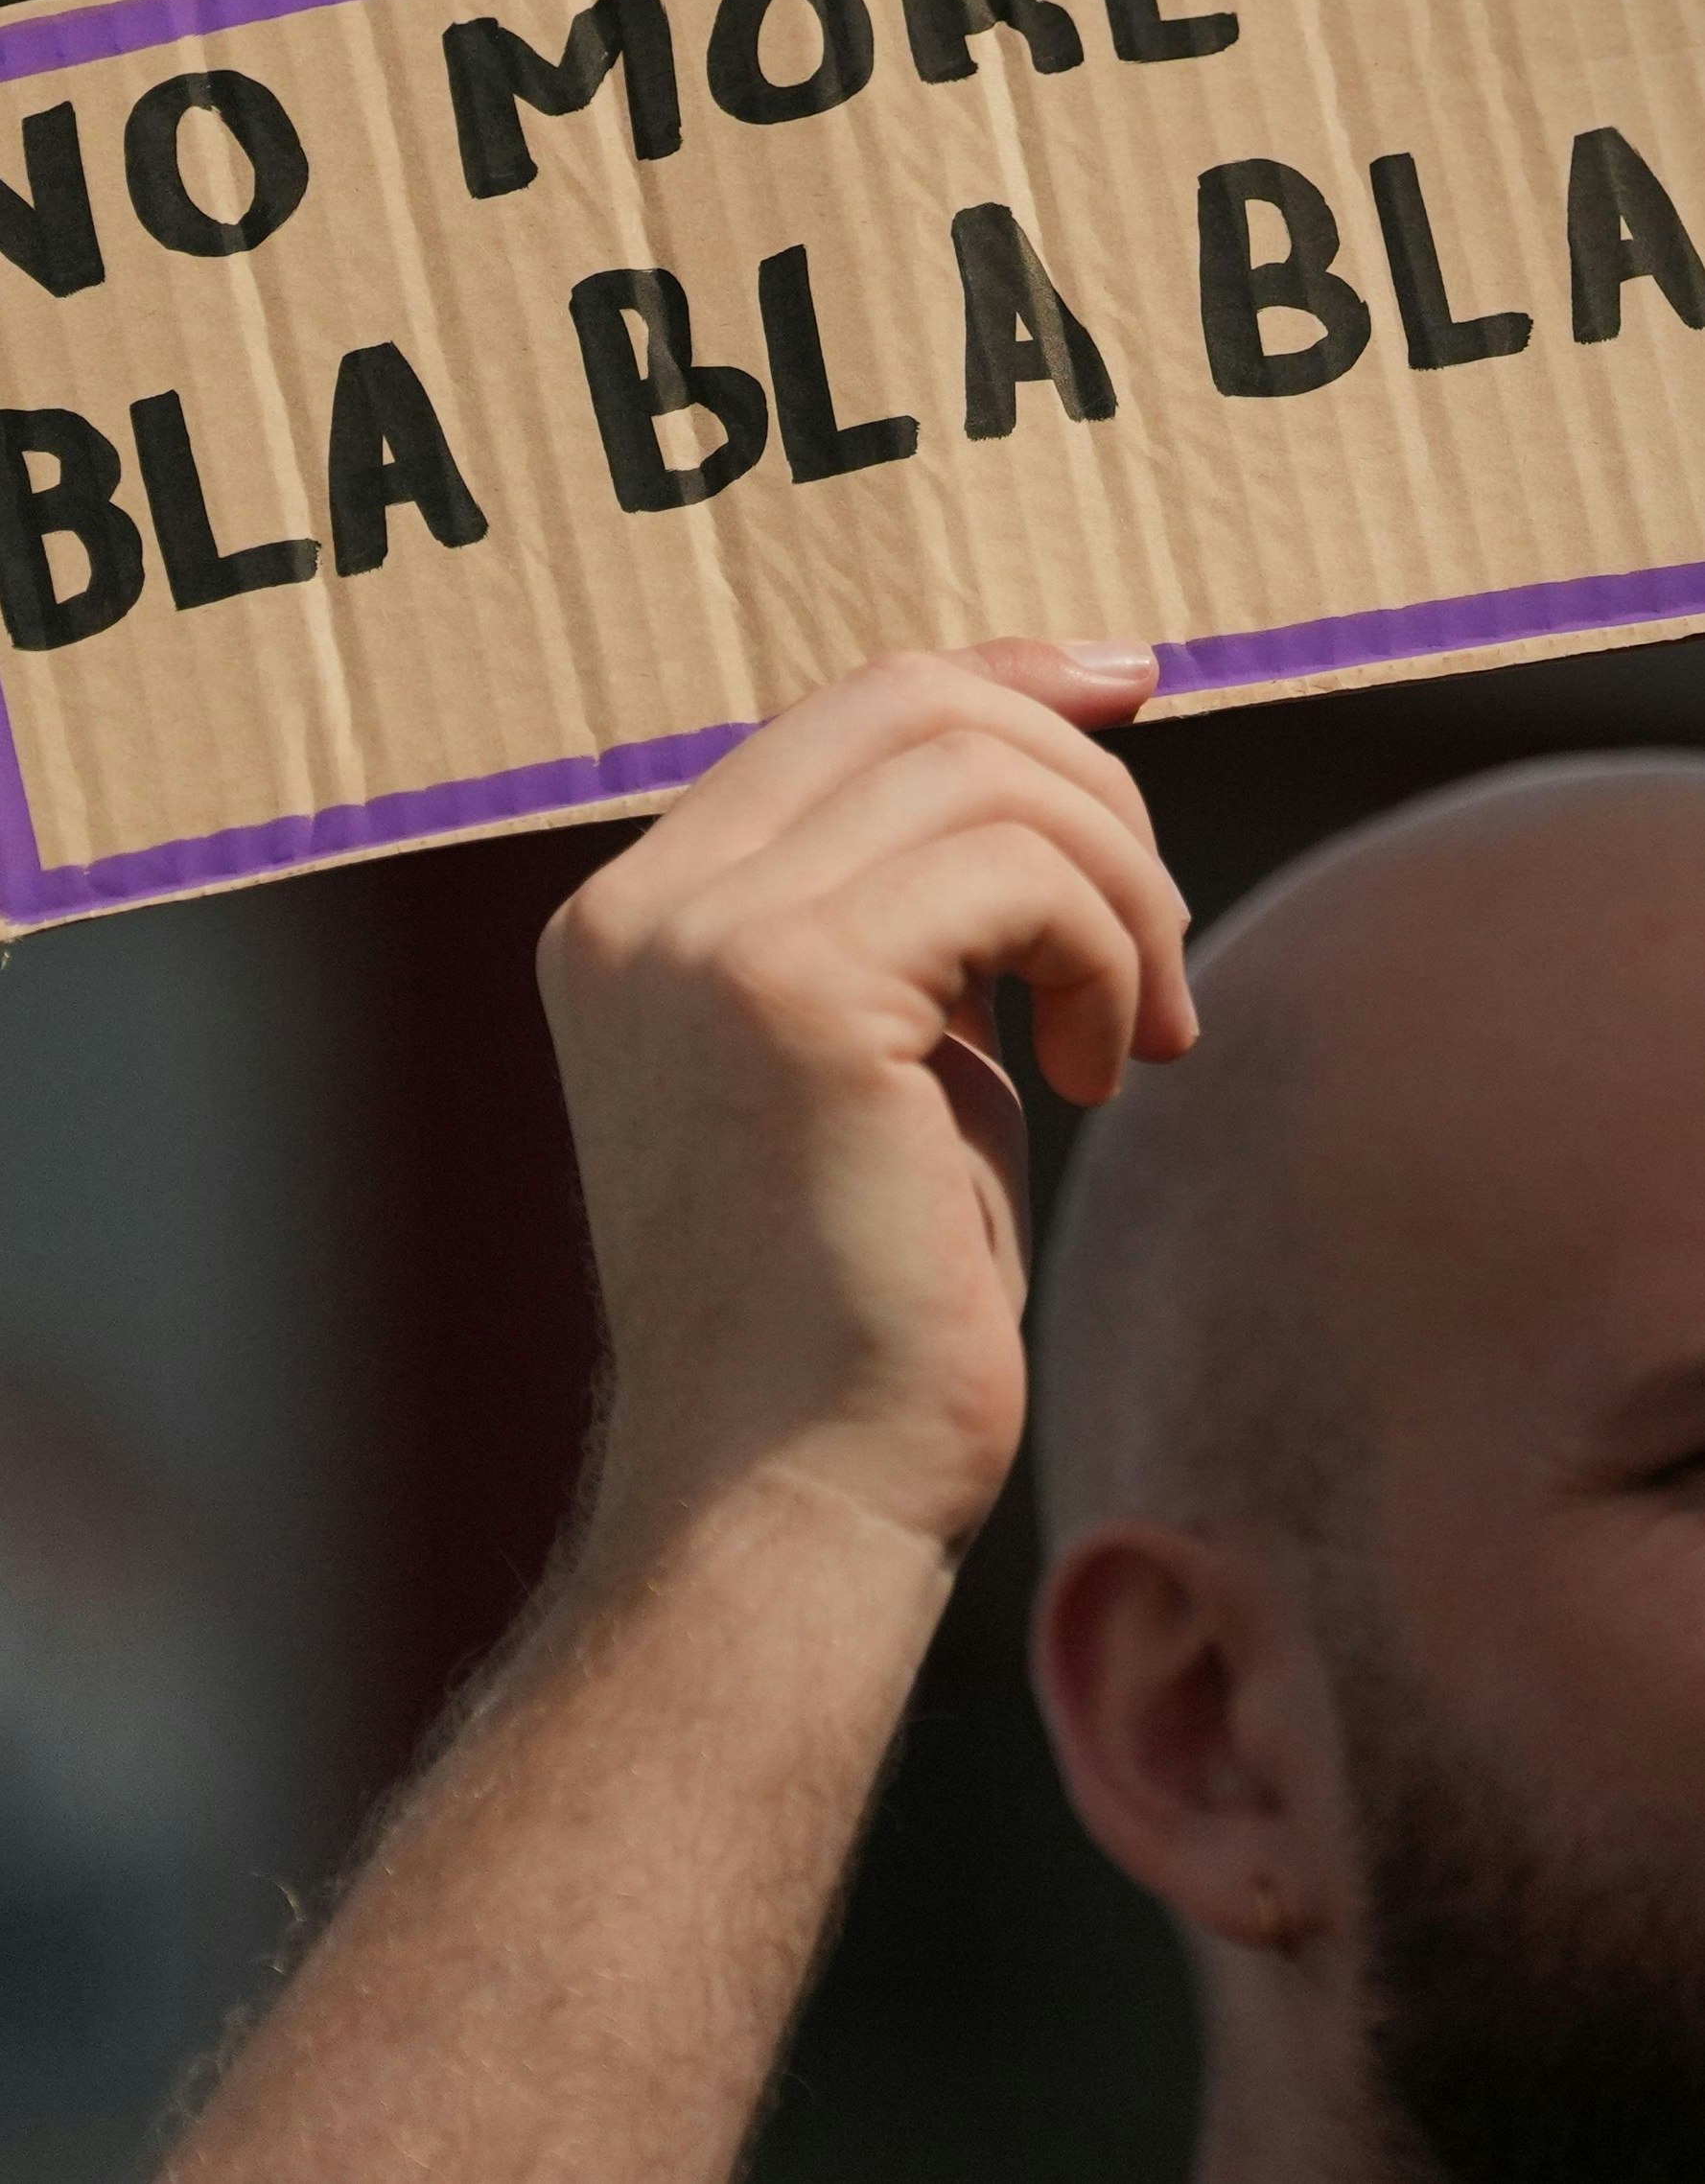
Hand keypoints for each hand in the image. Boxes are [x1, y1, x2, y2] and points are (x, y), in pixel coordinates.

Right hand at [538, 639, 1194, 1561]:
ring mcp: (695, 941)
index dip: (1007, 679)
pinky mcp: (786, 992)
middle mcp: (640, 908)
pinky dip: (1108, 949)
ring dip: (1118, 889)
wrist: (791, 1505)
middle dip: (1089, 795)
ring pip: (984, 774)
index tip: (1132, 688)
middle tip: (1153, 957)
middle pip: (917, 705)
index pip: (846, 708)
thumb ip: (933, 899)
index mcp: (637, 917)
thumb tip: (1075, 714)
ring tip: (1141, 1034)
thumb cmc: (867, 1311)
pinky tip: (1110, 1073)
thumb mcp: (895, 1056)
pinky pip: (1017, 874)